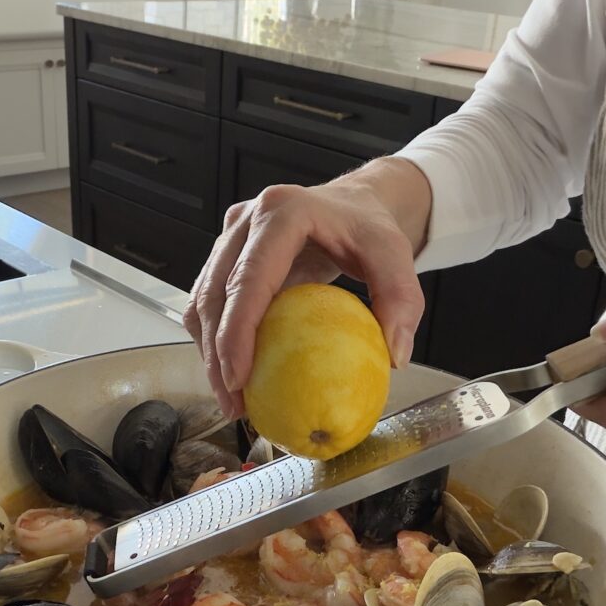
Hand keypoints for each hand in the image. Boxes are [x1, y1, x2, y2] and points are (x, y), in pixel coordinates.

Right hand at [183, 157, 431, 418]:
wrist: (353, 204)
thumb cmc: (367, 228)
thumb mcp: (396, 256)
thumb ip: (402, 300)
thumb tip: (395, 354)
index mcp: (283, 212)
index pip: (249, 278)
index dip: (235, 331)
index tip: (239, 377)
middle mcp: (247, 221)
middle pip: (215, 293)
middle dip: (215, 354)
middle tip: (233, 401)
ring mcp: (230, 237)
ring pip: (203, 300)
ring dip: (209, 353)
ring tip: (231, 399)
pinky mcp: (225, 256)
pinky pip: (211, 303)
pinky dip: (215, 341)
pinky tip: (233, 375)